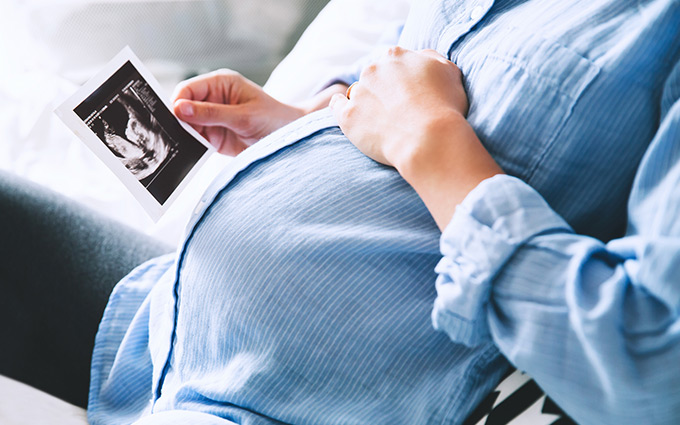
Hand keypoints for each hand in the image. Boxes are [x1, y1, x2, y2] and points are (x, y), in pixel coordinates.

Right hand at [172, 70, 305, 155]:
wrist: (290, 140)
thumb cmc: (274, 119)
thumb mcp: (244, 116)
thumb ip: (212, 113)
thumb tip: (179, 108)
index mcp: (221, 83)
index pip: (188, 89)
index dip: (178, 102)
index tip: (175, 118)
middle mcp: (213, 99)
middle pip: (183, 107)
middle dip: (179, 121)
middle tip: (179, 135)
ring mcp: (213, 118)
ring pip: (187, 125)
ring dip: (186, 135)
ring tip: (189, 145)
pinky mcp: (215, 137)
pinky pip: (196, 141)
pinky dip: (193, 147)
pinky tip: (194, 152)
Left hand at [329, 47, 502, 229]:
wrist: (428, 140)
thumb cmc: (444, 108)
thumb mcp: (449, 72)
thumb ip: (431, 59)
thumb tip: (420, 57)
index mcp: (396, 55)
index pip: (393, 62)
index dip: (401, 78)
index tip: (407, 93)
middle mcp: (373, 69)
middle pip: (374, 76)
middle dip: (383, 89)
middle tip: (396, 110)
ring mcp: (358, 92)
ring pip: (358, 92)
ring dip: (366, 102)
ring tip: (381, 121)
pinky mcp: (348, 116)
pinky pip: (337, 105)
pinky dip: (340, 106)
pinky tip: (346, 111)